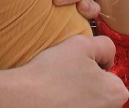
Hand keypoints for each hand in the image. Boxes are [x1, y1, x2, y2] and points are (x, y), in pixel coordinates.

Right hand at [0, 35, 127, 106]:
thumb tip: (107, 55)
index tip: (76, 63)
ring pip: (89, 97)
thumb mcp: (81, 44)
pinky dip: (70, 101)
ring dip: (78, 90)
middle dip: (87, 78)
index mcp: (116, 92)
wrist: (28, 98)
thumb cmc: (53, 73)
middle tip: (67, 72)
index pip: (110, 71)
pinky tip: (57, 96)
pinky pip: (76, 104)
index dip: (93, 62)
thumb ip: (103, 44)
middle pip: (101, 87)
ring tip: (61, 84)